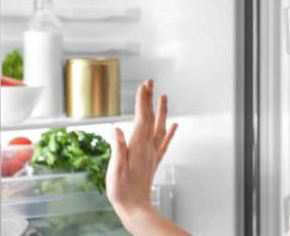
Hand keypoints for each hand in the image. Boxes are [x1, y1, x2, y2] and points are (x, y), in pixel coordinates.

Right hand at [106, 79, 177, 218]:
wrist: (135, 207)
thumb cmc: (122, 190)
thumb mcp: (114, 169)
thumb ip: (117, 148)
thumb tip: (117, 129)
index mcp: (138, 146)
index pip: (142, 117)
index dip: (142, 101)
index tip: (143, 86)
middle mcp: (148, 147)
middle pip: (151, 118)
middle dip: (150, 99)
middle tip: (150, 82)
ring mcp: (153, 153)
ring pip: (160, 126)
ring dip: (161, 110)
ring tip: (164, 96)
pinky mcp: (154, 161)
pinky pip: (164, 142)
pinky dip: (170, 131)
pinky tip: (175, 125)